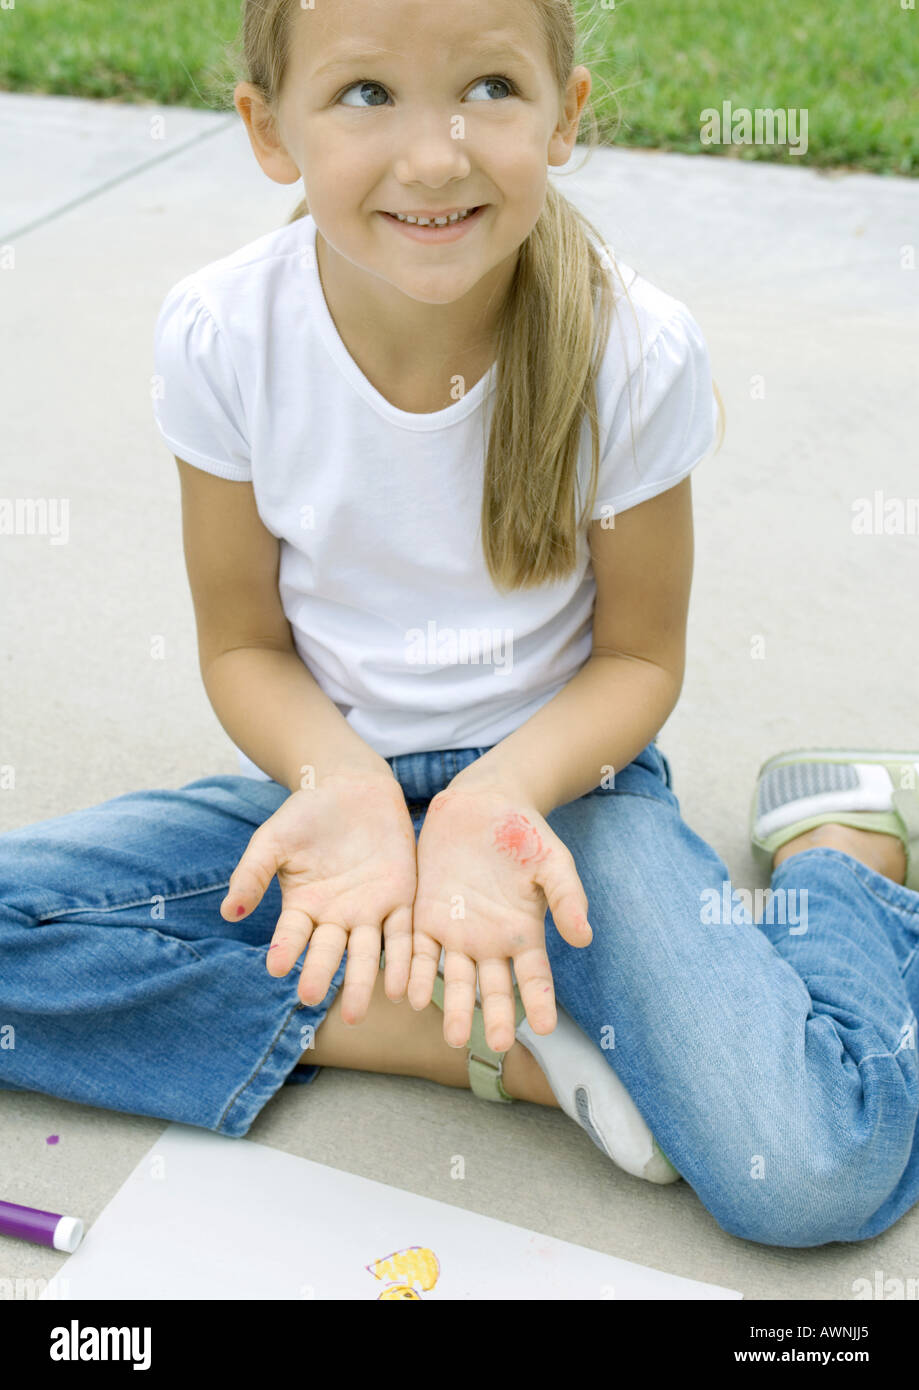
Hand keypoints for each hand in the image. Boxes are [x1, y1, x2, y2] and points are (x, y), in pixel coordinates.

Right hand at [219, 771, 416, 1022]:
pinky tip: (402, 988)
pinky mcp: (401, 900)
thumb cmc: (306, 814)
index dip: (284, 950)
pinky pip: (403, 935)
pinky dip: (403, 961)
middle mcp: (335, 917)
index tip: (276, 968)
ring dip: (363, 982)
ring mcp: (369, 911)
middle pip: (328, 951)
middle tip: (311, 998)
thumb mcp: (273, 840)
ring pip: (366, 952)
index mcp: (302, 907)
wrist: (352, 786)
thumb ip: (252, 874)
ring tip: (359, 1012)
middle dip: (320, 974)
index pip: (292, 935)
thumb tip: (229, 913)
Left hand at [408, 780, 592, 1051]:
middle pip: (494, 989)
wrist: (481, 802)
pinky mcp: (425, 916)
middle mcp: (490, 943)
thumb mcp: (552, 861)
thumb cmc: (524, 833)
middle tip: (499, 1044)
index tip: (547, 1028)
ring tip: (455, 1036)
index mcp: (525, 933)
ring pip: (455, 979)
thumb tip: (584, 939)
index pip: (535, 978)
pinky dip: (415, 973)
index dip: (541, 1002)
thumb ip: (567, 898)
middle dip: (496, 1017)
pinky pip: (419, 952)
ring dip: (454, 1007)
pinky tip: (410, 996)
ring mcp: (456, 933)